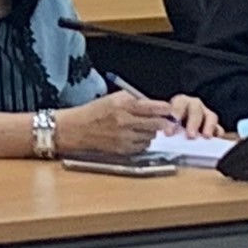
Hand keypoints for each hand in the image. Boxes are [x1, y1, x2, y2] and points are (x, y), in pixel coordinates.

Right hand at [55, 91, 173, 155]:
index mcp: (123, 105)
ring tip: (142, 127)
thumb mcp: (113, 99)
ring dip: (150, 132)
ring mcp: (124, 137)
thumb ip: (134, 100)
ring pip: (150, 136)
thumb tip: (154, 104)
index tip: (169, 109)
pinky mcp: (123, 149)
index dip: (164, 108)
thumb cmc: (95, 112)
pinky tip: (134, 136)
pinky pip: (142, 146)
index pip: (151, 107)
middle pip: (155, 124)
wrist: (78, 129)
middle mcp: (125, 121)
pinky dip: (142, 141)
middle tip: (166, 121)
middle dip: (163, 122)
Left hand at [161, 94, 221, 138]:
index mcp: (180, 102)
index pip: (179, 104)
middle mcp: (194, 105)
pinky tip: (215, 140)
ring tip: (206, 137)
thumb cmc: (170, 125)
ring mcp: (206, 115)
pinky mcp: (214, 127)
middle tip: (190, 136)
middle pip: (196, 110)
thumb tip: (167, 133)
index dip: (175, 113)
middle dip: (193, 123)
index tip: (171, 126)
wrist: (178, 131)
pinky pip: (219, 129)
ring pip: (211, 117)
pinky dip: (217, 134)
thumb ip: (166, 126)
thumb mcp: (163, 123)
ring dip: (208, 127)